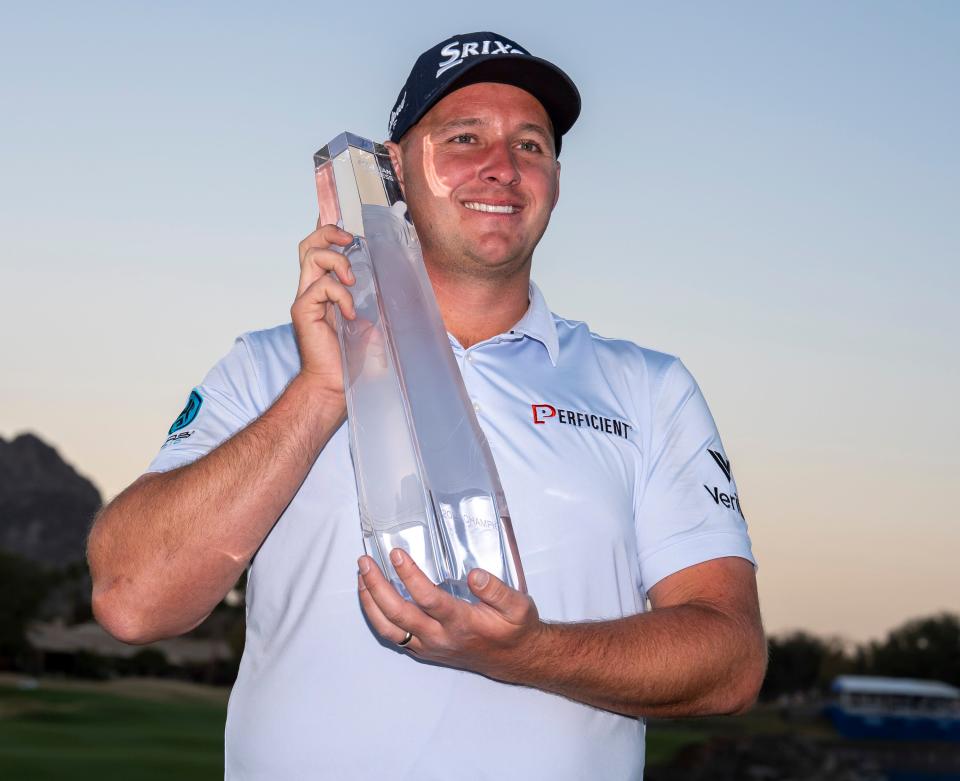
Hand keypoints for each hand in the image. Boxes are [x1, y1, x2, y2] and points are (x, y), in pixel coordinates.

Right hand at [292, 220, 356, 394]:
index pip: (321, 251)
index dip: (328, 230)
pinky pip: (321, 287)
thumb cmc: (350, 357)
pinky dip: (341, 296)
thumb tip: (393, 285)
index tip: (344, 221)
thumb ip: (373, 301)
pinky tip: (351, 315)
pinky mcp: (303, 310)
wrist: (335, 383)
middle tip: (350, 243)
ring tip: (353, 282)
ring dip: (337, 261)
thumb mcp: (371, 321)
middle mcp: (311, 289)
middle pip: (309, 244)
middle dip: (329, 233)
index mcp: (325, 289)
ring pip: (311, 256)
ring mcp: (306, 299)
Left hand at [357, 549, 543, 682]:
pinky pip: (392, 636)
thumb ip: (497, 590)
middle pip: (399, 614)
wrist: (515, 659)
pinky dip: (376, 616)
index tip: (397, 554)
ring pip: (389, 629)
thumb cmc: (514, 629)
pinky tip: (371, 598)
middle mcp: (440, 637)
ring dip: (370, 603)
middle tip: (365, 562)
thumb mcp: (518, 606)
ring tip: (361, 577)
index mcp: (462, 623)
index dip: (410, 576)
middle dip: (377, 586)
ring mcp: (429, 646)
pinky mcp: (424, 650)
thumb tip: (475, 575)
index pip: (429, 599)